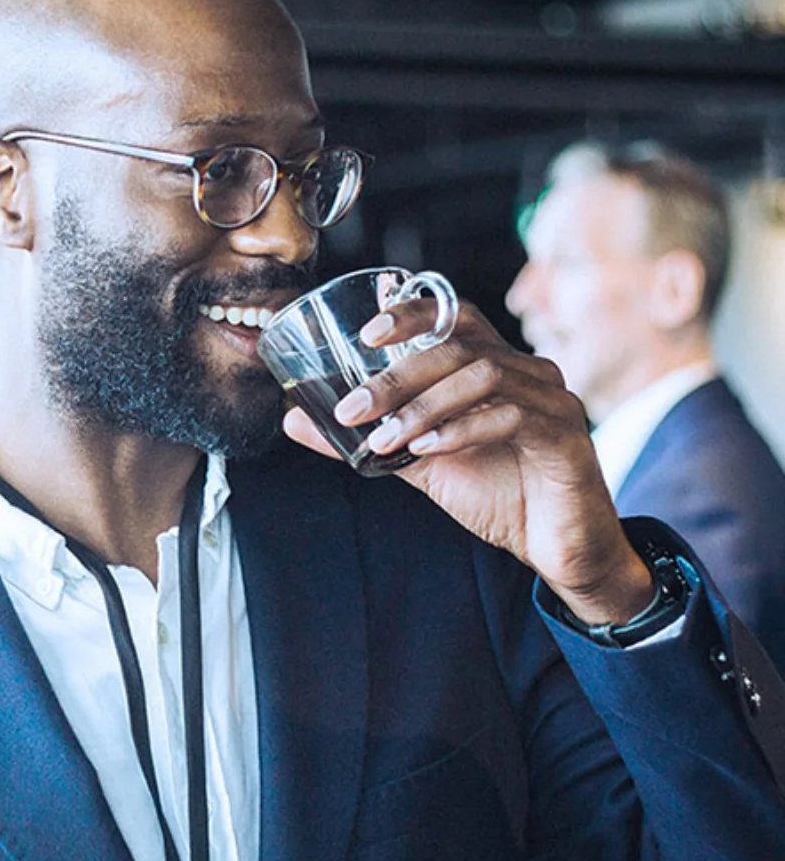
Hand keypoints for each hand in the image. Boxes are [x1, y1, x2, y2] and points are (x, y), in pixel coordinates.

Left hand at [282, 295, 654, 622]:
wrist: (559, 548)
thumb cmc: (498, 494)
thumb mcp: (420, 462)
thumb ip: (366, 437)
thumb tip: (296, 420)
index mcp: (495, 366)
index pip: (454, 316)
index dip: (413, 313)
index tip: (366, 333)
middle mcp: (527, 370)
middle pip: (458, 346)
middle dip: (397, 376)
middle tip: (352, 409)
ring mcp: (551, 398)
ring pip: (481, 375)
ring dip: (422, 407)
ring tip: (381, 438)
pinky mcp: (565, 434)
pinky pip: (509, 416)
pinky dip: (460, 429)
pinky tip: (426, 449)